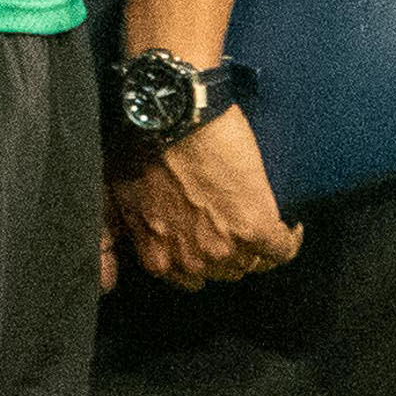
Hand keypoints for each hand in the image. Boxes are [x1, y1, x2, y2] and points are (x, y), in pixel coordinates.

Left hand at [109, 111, 301, 288]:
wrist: (170, 114)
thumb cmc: (134, 148)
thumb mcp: (107, 202)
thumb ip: (109, 244)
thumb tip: (106, 282)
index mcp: (157, 258)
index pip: (189, 280)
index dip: (199, 257)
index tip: (206, 238)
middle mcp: (191, 261)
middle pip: (224, 272)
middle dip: (227, 252)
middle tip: (230, 222)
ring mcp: (225, 248)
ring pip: (254, 263)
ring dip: (257, 247)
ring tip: (261, 222)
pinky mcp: (256, 226)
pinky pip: (283, 249)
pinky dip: (289, 239)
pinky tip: (289, 226)